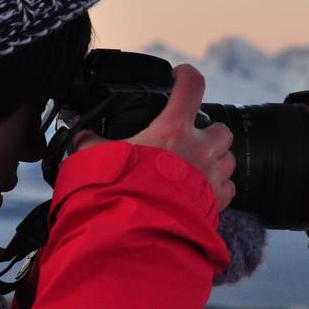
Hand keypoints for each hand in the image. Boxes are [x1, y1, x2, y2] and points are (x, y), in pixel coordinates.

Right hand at [70, 63, 236, 209]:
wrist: (139, 233)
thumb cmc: (121, 191)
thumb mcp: (98, 158)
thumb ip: (90, 142)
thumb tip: (80, 135)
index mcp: (173, 129)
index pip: (191, 86)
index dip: (187, 74)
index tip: (180, 76)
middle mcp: (200, 148)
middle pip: (220, 128)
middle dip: (207, 132)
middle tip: (186, 140)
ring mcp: (212, 176)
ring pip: (228, 159)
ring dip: (214, 160)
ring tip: (192, 168)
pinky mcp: (218, 203)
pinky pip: (228, 189)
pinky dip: (218, 188)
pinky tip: (198, 192)